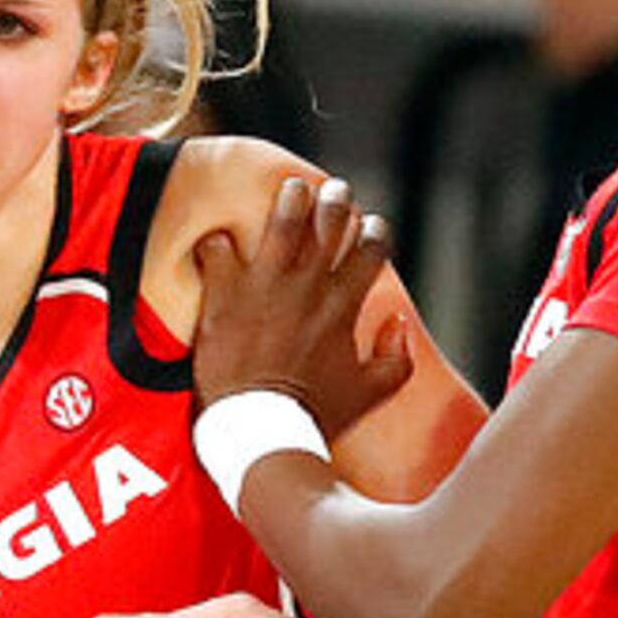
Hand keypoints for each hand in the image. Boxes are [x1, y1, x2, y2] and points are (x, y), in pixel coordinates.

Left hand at [190, 172, 414, 436]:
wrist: (261, 430)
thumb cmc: (315, 414)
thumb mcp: (371, 392)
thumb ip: (397, 358)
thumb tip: (399, 323)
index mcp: (343, 307)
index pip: (370, 250)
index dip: (375, 231)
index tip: (371, 227)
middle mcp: (307, 288)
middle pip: (331, 223)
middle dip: (338, 200)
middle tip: (336, 191)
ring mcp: (265, 287)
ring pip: (282, 222)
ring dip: (290, 199)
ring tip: (292, 187)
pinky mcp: (225, 294)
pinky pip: (218, 249)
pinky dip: (219, 242)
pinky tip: (221, 240)